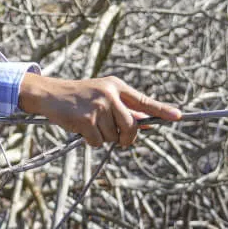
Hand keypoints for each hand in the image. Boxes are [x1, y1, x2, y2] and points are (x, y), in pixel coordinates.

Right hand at [18, 73, 180, 147]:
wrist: (50, 94)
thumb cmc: (79, 96)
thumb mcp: (103, 95)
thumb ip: (124, 108)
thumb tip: (147, 124)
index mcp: (117, 86)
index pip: (144, 101)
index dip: (161, 110)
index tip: (178, 116)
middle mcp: (110, 94)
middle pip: (132, 126)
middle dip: (127, 138)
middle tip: (120, 140)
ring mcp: (98, 107)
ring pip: (113, 137)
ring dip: (104, 137)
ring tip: (91, 125)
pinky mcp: (86, 120)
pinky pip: (98, 142)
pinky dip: (91, 141)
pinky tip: (82, 129)